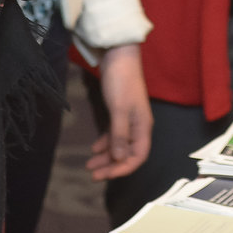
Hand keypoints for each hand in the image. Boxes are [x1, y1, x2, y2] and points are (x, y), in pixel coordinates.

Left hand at [87, 44, 152, 180]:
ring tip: (89, 165)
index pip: (138, 157)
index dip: (123, 169)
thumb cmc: (121, 82)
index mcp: (143, 127)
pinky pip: (114, 135)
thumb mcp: (119, 110)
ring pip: (119, 145)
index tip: (105, 176)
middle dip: (112, 166)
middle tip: (93, 175)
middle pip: (128, 154)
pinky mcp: (120, 113)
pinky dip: (105, 143)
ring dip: (106, 157)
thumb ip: (120, 136)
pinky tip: (94, 149)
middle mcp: (138, 126)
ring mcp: (129, 119)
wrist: (119, 56)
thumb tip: (120, 160)